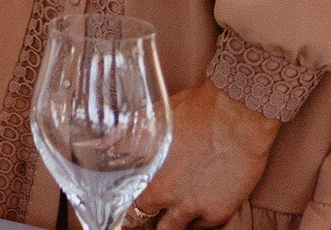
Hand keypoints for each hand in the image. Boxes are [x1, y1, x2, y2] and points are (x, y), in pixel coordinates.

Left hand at [130, 81, 280, 229]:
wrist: (234, 116)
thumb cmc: (193, 112)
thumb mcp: (150, 121)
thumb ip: (123, 140)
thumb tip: (96, 145)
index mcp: (146, 178)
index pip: (128, 212)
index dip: (125, 216)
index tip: (124, 216)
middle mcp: (167, 198)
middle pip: (148, 223)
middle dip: (146, 221)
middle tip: (149, 214)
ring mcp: (194, 208)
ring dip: (172, 223)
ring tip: (172, 212)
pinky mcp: (218, 212)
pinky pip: (203, 226)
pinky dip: (199, 219)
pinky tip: (198, 206)